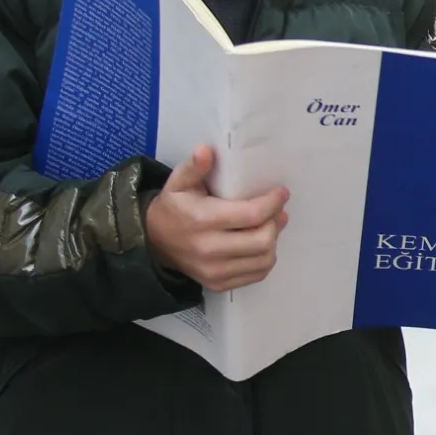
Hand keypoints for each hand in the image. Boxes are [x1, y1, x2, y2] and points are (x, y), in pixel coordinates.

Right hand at [145, 144, 288, 290]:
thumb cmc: (173, 208)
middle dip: (275, 223)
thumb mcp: (179, 183)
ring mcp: (214, 271)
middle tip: (276, 211)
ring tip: (271, 225)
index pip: (251, 215)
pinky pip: (256, 275)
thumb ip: (194, 167)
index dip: (272, 203)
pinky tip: (260, 244)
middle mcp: (209, 250)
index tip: (281, 193)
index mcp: (202, 220)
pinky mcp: (218, 284)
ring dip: (273, 241)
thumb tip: (206, 150)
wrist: (154, 243)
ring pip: (263, 261)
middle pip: (262, 241)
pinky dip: (264, 259)